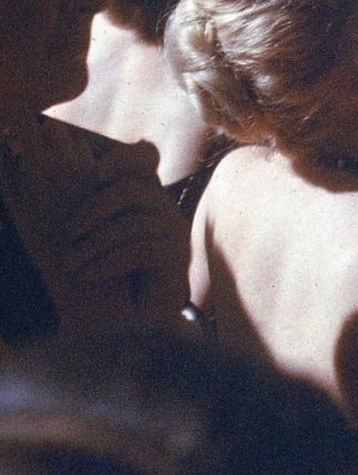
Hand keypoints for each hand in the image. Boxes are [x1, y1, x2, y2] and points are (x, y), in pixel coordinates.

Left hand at [25, 121, 189, 328]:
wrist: (145, 315)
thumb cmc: (118, 272)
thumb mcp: (102, 234)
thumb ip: (92, 206)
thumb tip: (71, 169)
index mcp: (147, 196)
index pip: (144, 159)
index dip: (121, 160)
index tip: (93, 174)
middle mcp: (166, 208)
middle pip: (130, 190)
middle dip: (92, 209)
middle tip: (64, 234)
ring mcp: (175, 232)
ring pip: (132, 224)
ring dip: (93, 245)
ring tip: (69, 265)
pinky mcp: (176, 257)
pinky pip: (141, 250)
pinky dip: (108, 263)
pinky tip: (88, 276)